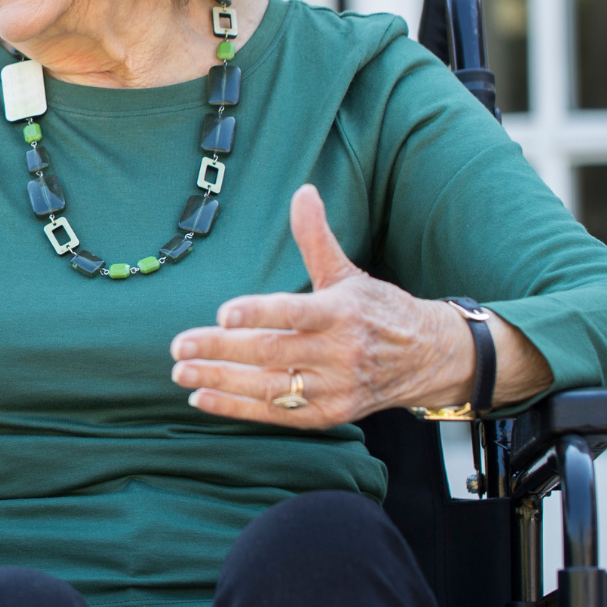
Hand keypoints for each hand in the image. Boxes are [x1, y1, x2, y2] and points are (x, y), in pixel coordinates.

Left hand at [168, 184, 479, 428]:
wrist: (428, 358)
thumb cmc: (378, 310)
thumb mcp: (348, 273)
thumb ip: (316, 238)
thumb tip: (302, 192)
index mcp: (341, 312)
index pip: (294, 313)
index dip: (258, 313)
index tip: (223, 313)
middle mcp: (340, 352)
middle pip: (271, 352)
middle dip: (220, 350)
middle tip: (178, 346)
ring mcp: (335, 387)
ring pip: (269, 387)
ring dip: (220, 381)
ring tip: (181, 372)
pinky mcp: (330, 414)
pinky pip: (277, 413)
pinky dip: (237, 409)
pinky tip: (203, 398)